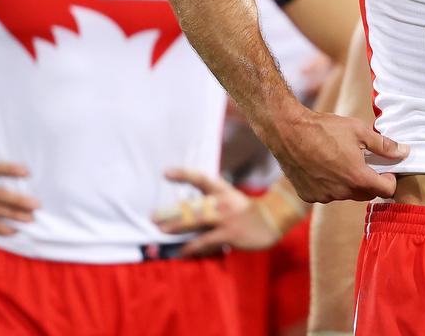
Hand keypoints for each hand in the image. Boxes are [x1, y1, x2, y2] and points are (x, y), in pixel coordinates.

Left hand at [152, 169, 279, 255]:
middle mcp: (221, 202)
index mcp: (222, 190)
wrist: (272, 219)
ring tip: (162, 231)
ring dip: (177, 227)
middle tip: (152, 215)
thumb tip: (188, 211)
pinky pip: (207, 241)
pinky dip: (193, 247)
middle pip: (192, 205)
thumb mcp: (230, 198)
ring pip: (197, 222)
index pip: (200, 178)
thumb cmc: (247, 210)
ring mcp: (225, 218)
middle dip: (171, 211)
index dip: (183, 174)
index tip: (165, 172)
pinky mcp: (229, 234)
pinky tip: (182, 251)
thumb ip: (211, 202)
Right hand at [262, 107, 408, 202]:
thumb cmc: (324, 128)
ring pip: (346, 194)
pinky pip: (326, 194)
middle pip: (367, 194)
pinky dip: (329, 184)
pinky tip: (322, 166)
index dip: (390, 179)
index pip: (386, 190)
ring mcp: (324, 196)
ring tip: (339, 160)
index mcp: (357, 177)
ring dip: (348, 183)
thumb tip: (404, 151)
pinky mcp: (309, 195)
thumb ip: (384, 145)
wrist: (288, 131)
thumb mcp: (359, 130)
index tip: (386, 168)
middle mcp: (342, 192)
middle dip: (370, 181)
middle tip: (363, 162)